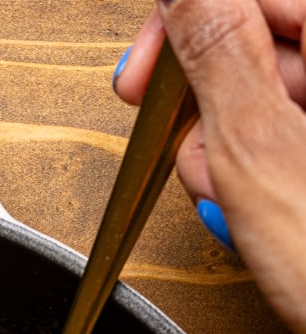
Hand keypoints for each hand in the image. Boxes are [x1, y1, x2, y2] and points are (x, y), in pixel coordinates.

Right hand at [114, 0, 305, 333]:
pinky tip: (259, 210)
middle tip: (192, 149)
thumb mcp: (259, 152)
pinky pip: (296, 137)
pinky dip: (266, 171)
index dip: (181, 24)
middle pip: (265, 41)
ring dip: (235, 148)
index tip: (142, 73)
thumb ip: (214, 52)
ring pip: (281, 93)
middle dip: (211, 101)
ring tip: (235, 202)